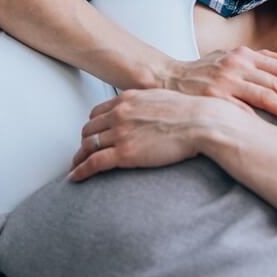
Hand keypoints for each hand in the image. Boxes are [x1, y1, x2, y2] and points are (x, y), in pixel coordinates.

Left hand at [67, 88, 237, 181]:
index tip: (93, 135)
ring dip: (79, 158)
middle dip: (84, 142)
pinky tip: (75, 177)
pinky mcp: (124, 153)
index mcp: (128, 99)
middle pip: (89, 129)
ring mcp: (120, 133)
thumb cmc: (191, 113)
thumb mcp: (164, 99)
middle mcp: (119, 113)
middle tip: (83, 153)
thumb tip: (152, 111)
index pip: (98, 113)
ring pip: (88, 146)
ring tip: (76, 167)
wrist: (201, 122)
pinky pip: (94, 162)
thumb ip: (149, 104)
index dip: (93, 126)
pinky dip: (80, 170)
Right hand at [162, 46, 276, 128]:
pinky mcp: (214, 98)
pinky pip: (242, 112)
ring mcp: (225, 82)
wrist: (166, 79)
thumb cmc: (203, 71)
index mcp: (244, 55)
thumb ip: (262, 58)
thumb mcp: (231, 56)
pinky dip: (262, 121)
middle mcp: (237, 65)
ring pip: (266, 97)